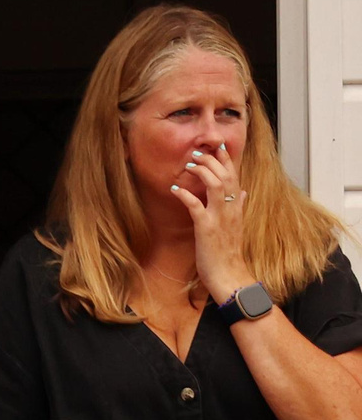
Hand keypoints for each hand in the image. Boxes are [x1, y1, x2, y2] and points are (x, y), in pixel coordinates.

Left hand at [174, 143, 254, 298]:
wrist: (229, 274)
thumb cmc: (228, 251)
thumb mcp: (236, 225)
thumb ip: (239, 207)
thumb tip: (243, 192)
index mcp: (237, 208)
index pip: (235, 177)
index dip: (227, 160)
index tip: (218, 146)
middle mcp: (231, 209)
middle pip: (227, 176)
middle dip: (214, 161)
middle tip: (198, 151)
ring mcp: (220, 218)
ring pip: (216, 186)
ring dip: (203, 172)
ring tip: (189, 164)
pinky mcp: (206, 228)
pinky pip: (196, 206)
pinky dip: (186, 195)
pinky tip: (175, 189)